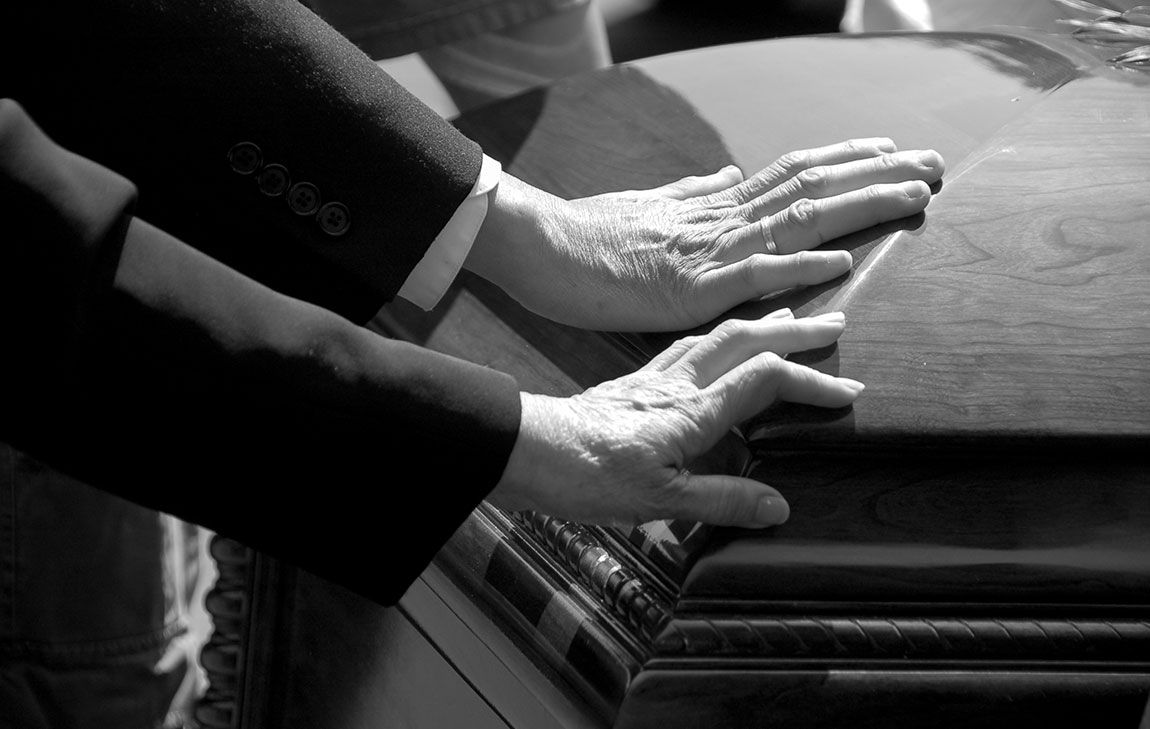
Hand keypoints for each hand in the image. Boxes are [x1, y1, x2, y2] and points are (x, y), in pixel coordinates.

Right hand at [468, 137, 943, 330]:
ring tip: (914, 196)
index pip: (792, 171)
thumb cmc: (590, 234)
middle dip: (876, 173)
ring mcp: (707, 250)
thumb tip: (726, 174)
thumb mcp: (651, 207)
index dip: (846, 159)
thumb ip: (694, 193)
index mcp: (714, 202)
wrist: (542, 247)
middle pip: (811, 186)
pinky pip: (750, 277)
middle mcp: (720, 217)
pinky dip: (797, 269)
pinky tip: (840, 264)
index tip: (891, 150)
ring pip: (796, 221)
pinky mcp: (687, 288)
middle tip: (933, 165)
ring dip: (858, 206)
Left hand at [488, 309, 859, 526]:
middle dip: (796, 331)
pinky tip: (717, 341)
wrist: (527, 450)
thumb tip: (778, 507)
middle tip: (837, 324)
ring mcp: (653, 377)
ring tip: (788, 318)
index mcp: (690, 411)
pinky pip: (687, 345)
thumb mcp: (658, 502)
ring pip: (717, 335)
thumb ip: (722, 500)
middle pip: (746, 340)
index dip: (811, 381)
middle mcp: (676, 383)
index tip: (847, 391)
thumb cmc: (585, 476)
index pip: (765, 380)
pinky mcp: (633, 380)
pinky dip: (717, 336)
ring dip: (759, 324)